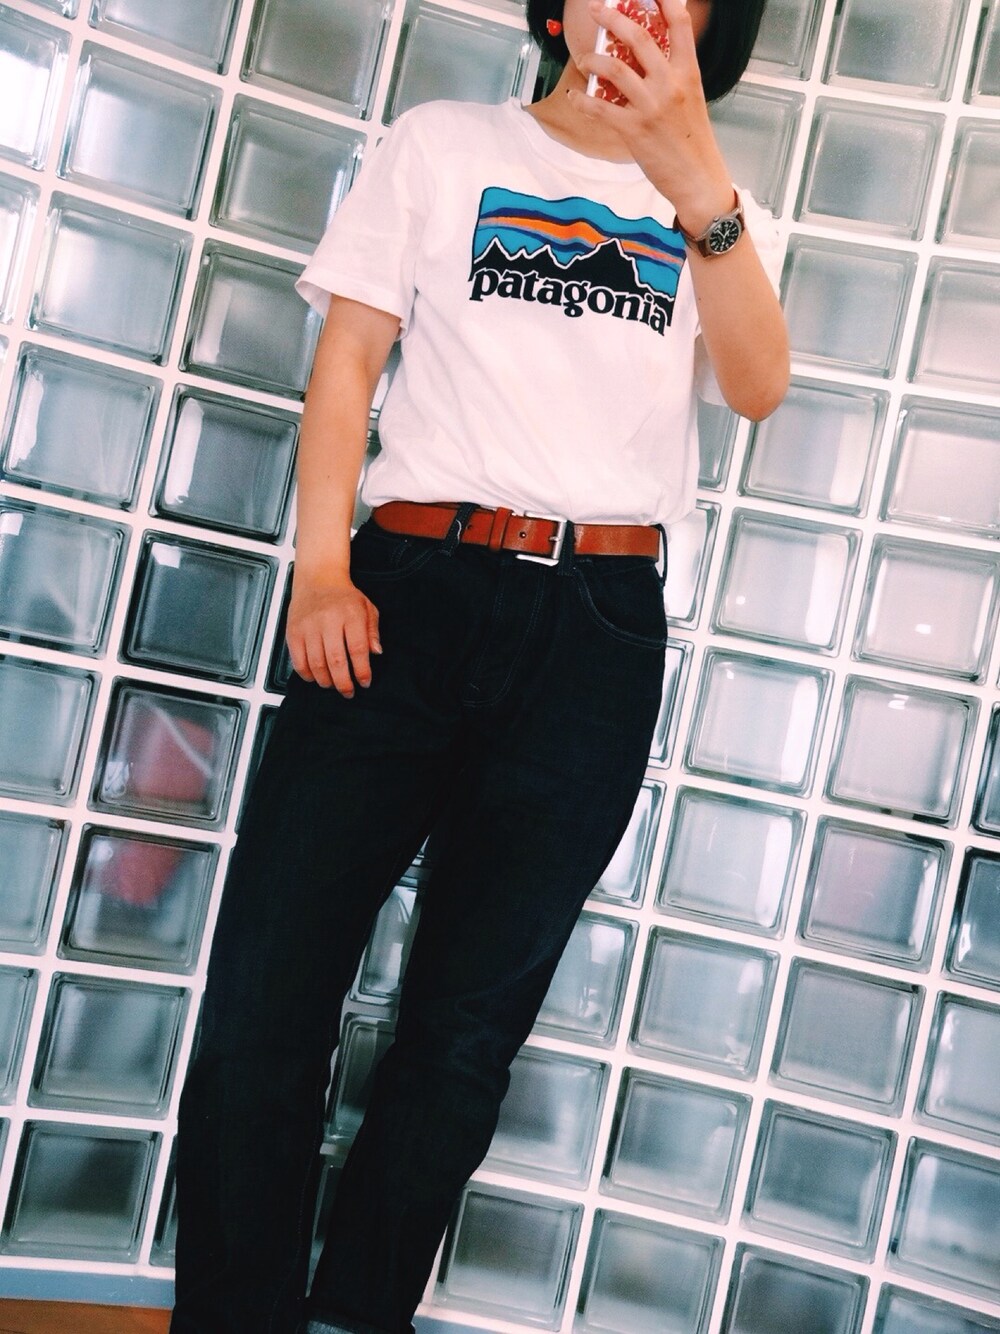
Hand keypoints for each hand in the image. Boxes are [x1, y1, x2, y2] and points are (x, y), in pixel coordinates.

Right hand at [286, 576, 381, 696]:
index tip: (365, 682)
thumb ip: (373, 631)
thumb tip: (376, 652)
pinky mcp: (293, 631)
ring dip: (326, 681)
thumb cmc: (344, 596)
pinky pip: (298, 661)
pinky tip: (316, 677)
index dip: (362, 671)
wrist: (317, 579)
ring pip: (316, 664)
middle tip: (348, 692)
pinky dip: (307, 674)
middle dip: (344, 683)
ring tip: (333, 684)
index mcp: (350, 614)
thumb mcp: (367, 608)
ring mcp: (308, 626)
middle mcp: (328, 620)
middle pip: (336, 661)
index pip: (358, 649)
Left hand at [570, 0, 733, 232]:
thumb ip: (674, 77)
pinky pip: (600, 108)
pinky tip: (573, 97)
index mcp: (689, 72)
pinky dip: (582, 100)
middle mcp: (671, 84)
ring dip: (593, 60)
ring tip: (583, 60)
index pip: (679, 24)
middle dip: (612, 18)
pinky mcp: (634, 130)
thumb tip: (649, 63)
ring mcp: (651, 106)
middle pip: (638, 38)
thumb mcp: (692, 100)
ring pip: (615, 69)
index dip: (663, 0)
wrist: (699, 178)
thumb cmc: (694, 142)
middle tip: (597, 10)